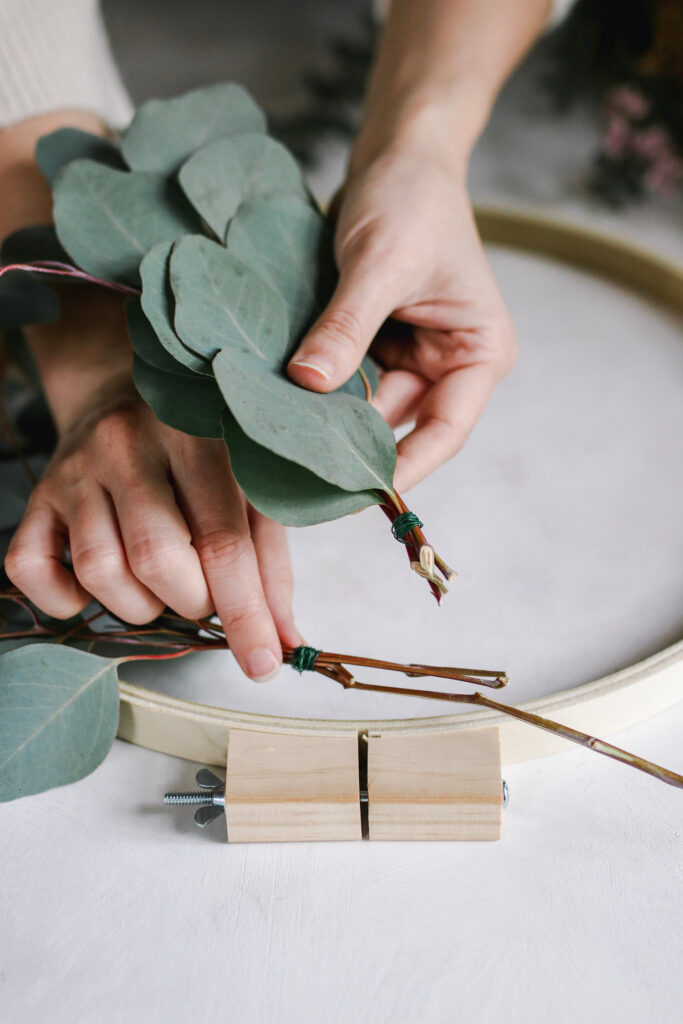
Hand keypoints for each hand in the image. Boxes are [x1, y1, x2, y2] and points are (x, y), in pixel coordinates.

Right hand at [6, 369, 299, 682]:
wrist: (120, 392)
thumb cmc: (199, 452)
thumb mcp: (248, 488)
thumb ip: (269, 562)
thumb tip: (284, 641)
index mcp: (195, 437)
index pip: (223, 540)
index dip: (245, 612)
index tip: (262, 664)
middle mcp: (127, 446)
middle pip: (157, 559)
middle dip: (192, 603)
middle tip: (204, 594)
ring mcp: (75, 470)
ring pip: (100, 571)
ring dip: (140, 605)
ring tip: (160, 585)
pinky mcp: (36, 495)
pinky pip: (32, 569)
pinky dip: (65, 599)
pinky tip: (100, 586)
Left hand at [287, 149, 516, 490]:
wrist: (396, 156)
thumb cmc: (412, 199)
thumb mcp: (382, 262)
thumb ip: (348, 326)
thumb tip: (308, 384)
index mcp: (478, 355)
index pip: (444, 431)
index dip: (404, 468)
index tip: (359, 495)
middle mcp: (447, 366)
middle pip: (398, 426)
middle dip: (351, 445)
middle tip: (298, 470)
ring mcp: (409, 358)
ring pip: (364, 408)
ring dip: (326, 418)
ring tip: (279, 437)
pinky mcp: (374, 345)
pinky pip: (344, 381)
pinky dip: (315, 390)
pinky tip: (279, 402)